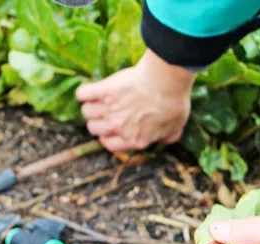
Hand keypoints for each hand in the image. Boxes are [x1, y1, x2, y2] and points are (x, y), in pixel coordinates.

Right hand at [75, 50, 195, 152]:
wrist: (166, 82)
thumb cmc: (173, 103)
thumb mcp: (175, 126)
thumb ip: (167, 137)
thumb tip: (164, 141)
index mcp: (133, 139)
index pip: (109, 144)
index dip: (108, 136)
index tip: (111, 129)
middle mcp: (118, 127)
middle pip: (94, 128)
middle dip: (98, 120)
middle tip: (105, 111)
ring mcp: (109, 109)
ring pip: (87, 112)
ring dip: (91, 105)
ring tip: (99, 98)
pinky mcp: (104, 91)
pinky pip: (83, 94)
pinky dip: (84, 92)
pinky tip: (92, 89)